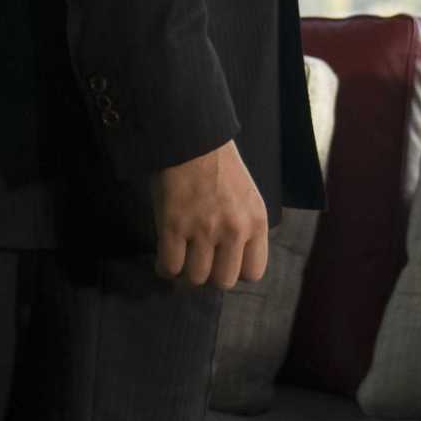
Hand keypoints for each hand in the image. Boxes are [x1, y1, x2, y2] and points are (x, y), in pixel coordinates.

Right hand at [151, 139, 270, 290]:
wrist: (192, 139)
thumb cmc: (219, 167)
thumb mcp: (246, 197)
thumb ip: (244, 229)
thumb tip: (232, 263)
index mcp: (256, 221)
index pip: (253, 273)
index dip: (235, 271)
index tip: (223, 262)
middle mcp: (234, 229)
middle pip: (223, 281)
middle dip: (209, 275)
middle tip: (199, 262)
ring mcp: (204, 229)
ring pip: (196, 278)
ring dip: (185, 272)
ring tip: (181, 258)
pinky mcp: (175, 225)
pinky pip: (170, 267)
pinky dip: (165, 268)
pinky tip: (165, 257)